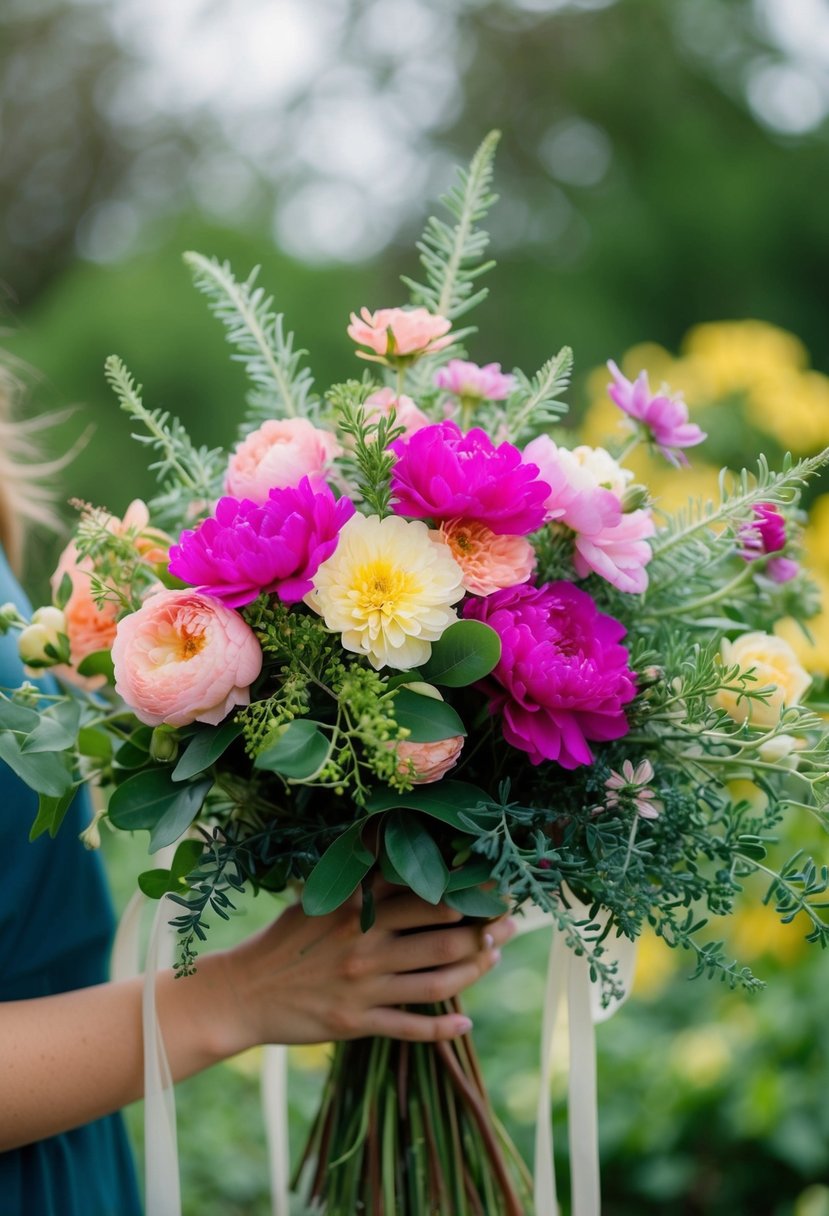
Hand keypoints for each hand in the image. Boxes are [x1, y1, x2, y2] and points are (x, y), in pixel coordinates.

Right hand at [216, 885, 516, 1050]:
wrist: (242, 992)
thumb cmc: (284, 940)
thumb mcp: (317, 897)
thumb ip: (357, 878)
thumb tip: (389, 842)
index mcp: (358, 906)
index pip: (424, 892)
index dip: (465, 890)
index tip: (492, 884)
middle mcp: (366, 943)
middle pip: (444, 937)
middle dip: (484, 930)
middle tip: (507, 923)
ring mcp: (364, 986)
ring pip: (437, 980)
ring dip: (474, 970)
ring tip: (493, 958)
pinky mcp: (357, 1022)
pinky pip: (410, 1027)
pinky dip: (443, 1027)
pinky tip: (466, 1021)